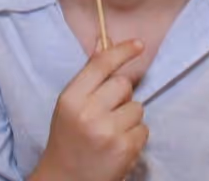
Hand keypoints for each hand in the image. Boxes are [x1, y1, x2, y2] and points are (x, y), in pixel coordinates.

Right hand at [31, 40, 146, 180]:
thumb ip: (89, 75)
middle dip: (121, 96)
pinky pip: (144, 129)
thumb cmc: (68, 139)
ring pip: (137, 107)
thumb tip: (103, 42)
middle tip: (108, 113)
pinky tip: (118, 146)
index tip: (139, 44)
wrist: (65, 180)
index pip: (101, 65)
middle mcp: (88, 112)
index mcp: (71, 98)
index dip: (122, 51)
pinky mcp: (124, 149)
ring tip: (111, 132)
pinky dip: (135, 136)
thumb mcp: (70, 105)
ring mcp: (108, 131)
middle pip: (123, 84)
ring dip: (129, 118)